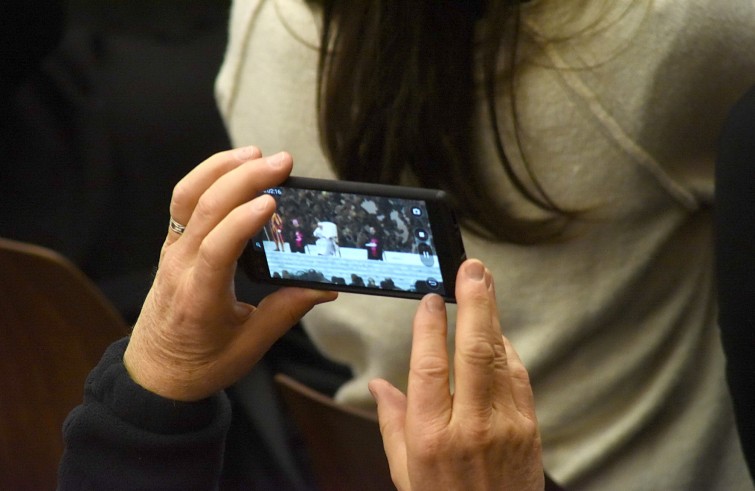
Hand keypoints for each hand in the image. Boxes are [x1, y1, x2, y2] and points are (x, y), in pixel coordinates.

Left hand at [124, 147, 336, 400]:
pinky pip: (183, 201)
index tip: (273, 200)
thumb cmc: (201, 364)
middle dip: (244, 178)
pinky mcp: (173, 244)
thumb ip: (287, 311)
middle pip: (204, 209)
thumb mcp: (250, 345)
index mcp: (200, 297)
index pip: (217, 248)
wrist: (156, 372)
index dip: (243, 220)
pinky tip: (232, 167)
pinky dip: (207, 177)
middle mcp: (180, 267)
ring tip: (255, 154)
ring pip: (187, 196)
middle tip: (282, 163)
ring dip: (220, 168)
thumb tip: (325, 287)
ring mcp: (172, 252)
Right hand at [369, 259, 543, 490]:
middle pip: (475, 349)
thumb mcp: (405, 472)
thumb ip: (392, 424)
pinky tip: (495, 334)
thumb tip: (378, 385)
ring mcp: (507, 425)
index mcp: (432, 436)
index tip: (430, 300)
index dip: (429, 326)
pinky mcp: (529, 428)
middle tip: (473, 269)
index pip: (429, 366)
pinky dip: (506, 350)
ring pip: (501, 357)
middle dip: (475, 302)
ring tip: (484, 287)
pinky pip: (517, 377)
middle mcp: (471, 426)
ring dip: (493, 318)